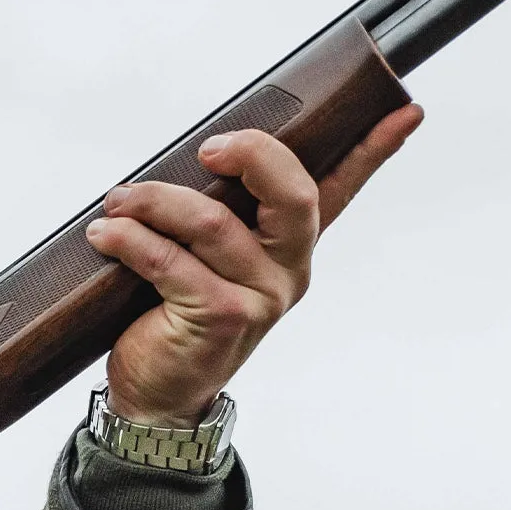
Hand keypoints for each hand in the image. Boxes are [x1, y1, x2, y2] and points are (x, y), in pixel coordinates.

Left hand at [86, 107, 422, 424]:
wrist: (156, 396)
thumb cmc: (176, 319)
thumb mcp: (205, 259)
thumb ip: (218, 214)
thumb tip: (193, 160)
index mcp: (290, 249)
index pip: (341, 192)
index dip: (373, 152)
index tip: (403, 113)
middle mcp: (288, 271)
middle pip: (291, 193)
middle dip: (249, 154)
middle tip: (208, 148)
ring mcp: (260, 297)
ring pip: (212, 221)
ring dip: (153, 203)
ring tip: (117, 204)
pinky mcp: (221, 317)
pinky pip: (171, 261)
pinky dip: (131, 241)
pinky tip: (107, 235)